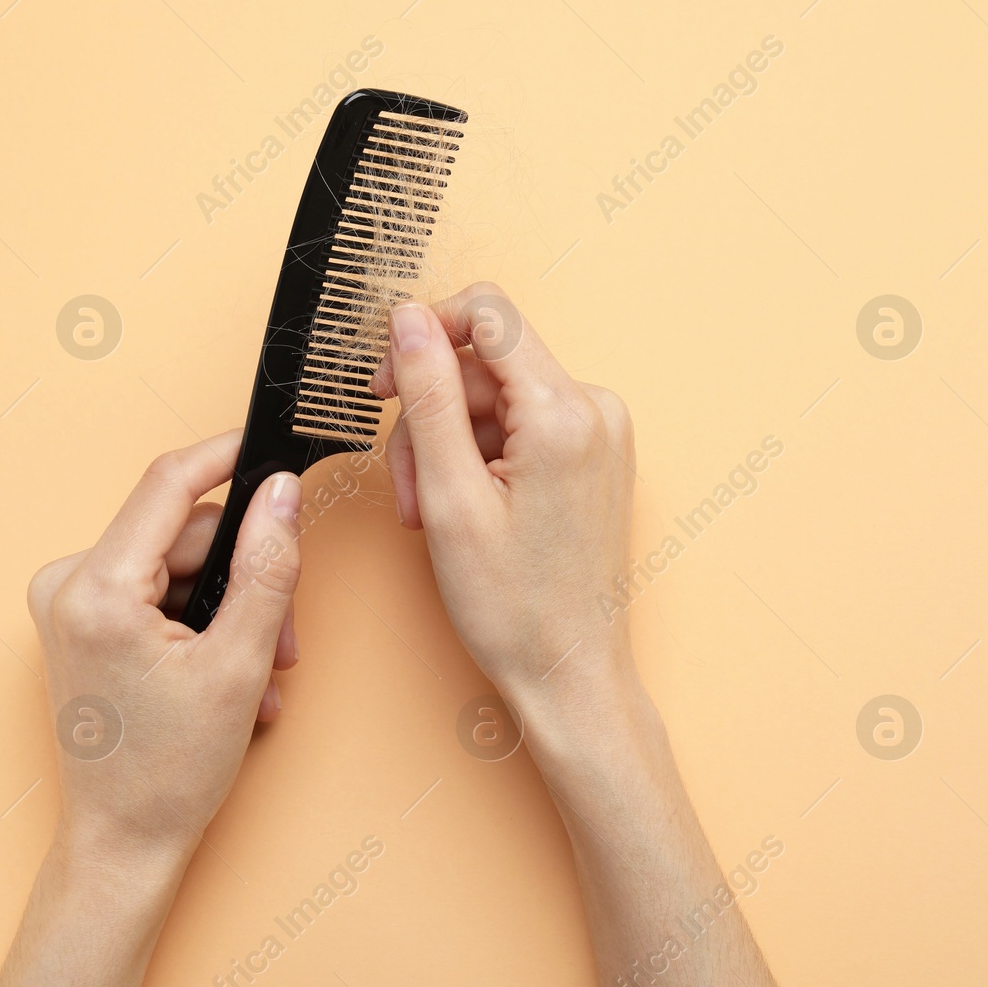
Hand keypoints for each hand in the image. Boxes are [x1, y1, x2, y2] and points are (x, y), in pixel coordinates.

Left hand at [26, 430, 302, 865]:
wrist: (124, 842)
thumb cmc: (169, 771)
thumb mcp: (239, 662)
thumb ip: (267, 566)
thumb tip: (282, 494)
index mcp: (97, 588)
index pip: (170, 484)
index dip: (230, 457)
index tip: (275, 449)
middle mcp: (68, 584)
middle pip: (189, 535)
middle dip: (247, 580)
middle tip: (281, 639)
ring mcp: (70, 604)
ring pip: (184, 566)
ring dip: (234, 613)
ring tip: (258, 673)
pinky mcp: (83, 623)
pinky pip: (163, 592)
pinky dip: (205, 626)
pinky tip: (230, 675)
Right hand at [371, 283, 637, 731]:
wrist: (570, 672)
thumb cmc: (515, 606)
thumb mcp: (449, 496)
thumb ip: (428, 394)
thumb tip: (408, 318)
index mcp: (565, 412)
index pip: (487, 314)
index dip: (423, 334)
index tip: (384, 382)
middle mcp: (597, 408)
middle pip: (484, 365)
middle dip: (431, 418)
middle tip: (411, 492)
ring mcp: (603, 431)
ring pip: (496, 399)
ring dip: (450, 447)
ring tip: (433, 514)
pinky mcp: (596, 454)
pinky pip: (522, 425)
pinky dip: (483, 459)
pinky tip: (468, 510)